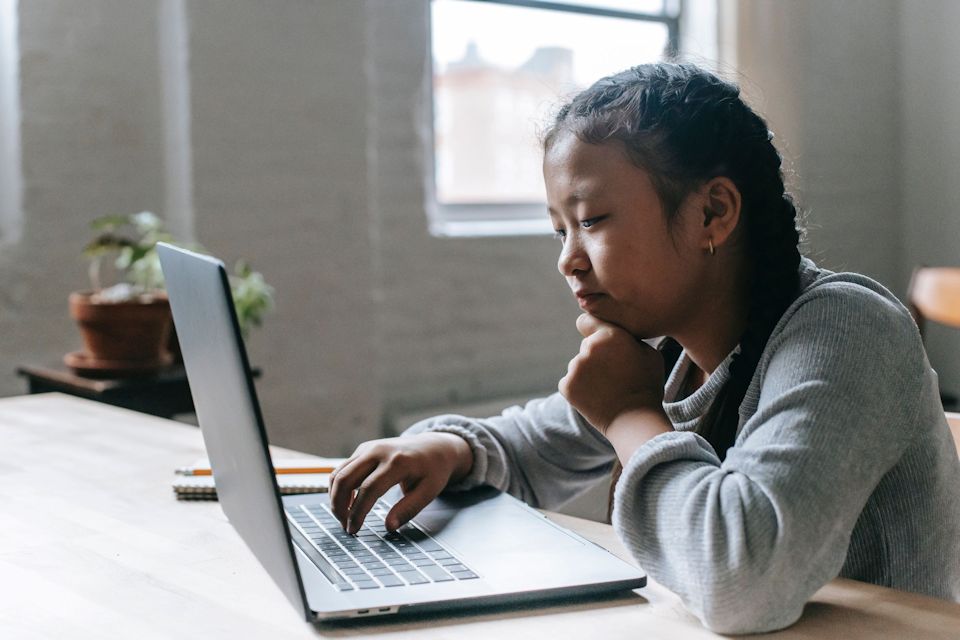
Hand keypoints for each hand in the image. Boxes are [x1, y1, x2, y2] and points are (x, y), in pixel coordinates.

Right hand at [329, 432, 471, 533]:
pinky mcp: (364, 449)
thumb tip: (389, 527)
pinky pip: (343, 469)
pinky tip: (348, 503)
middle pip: (346, 479)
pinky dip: (340, 487)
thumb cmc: (433, 471)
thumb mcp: (429, 492)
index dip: (358, 512)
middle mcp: (379, 451)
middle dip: (339, 506)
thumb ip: (408, 509)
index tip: (353, 530)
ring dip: (335, 497)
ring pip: (339, 473)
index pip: (369, 489)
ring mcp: (369, 448)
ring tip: (344, 517)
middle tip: (345, 526)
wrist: (435, 447)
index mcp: (397, 462)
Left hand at [559, 313, 665, 434]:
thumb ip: (630, 338)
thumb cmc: (646, 385)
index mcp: (609, 336)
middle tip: (613, 373)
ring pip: (579, 365)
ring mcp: (575, 367)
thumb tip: (619, 333)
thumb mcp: (649, 353)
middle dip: (596, 355)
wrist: (635, 420)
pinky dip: (580, 389)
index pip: (585, 321)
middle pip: (587, 346)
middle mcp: (588, 348)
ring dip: (588, 373)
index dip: (591, 328)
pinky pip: (571, 382)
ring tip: (608, 388)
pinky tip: (597, 397)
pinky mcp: (566, 386)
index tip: (593, 334)